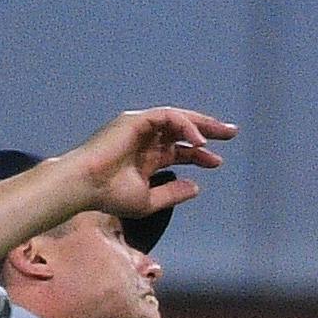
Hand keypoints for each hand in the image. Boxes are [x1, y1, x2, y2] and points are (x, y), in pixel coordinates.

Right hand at [58, 107, 236, 223]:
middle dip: (208, 129)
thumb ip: (172, 193)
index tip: (218, 161)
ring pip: (177, 119)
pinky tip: (198, 141)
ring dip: (200, 123)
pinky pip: (167, 117)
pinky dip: (185, 126)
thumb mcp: (148, 200)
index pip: (179, 150)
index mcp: (147, 156)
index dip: (200, 154)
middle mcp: (145, 138)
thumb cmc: (109, 195)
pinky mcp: (136, 120)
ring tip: (222, 132)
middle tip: (232, 133)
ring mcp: (140, 126)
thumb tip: (197, 187)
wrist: (86, 186)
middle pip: (182, 129)